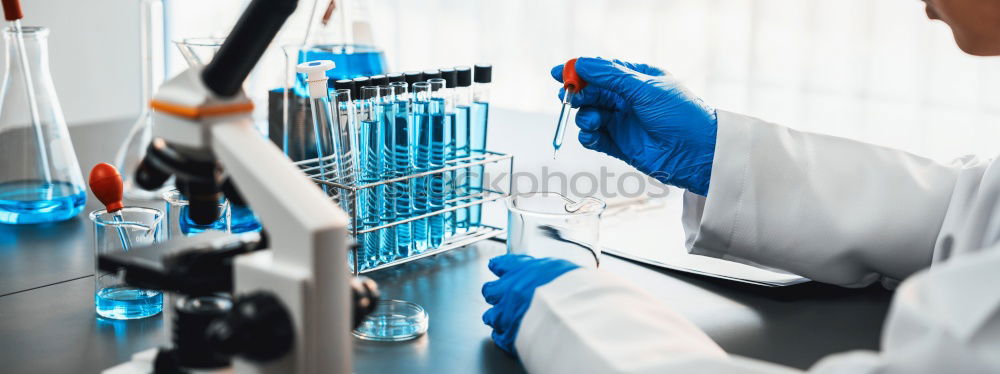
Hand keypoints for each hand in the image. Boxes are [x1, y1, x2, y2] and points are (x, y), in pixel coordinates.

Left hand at [481, 254, 579, 355]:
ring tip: (500, 318)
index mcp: (521, 270)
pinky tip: (507, 336)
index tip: (495, 265)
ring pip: (490, 316)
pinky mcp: (509, 337)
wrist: (568, 316)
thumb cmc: (571, 290)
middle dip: (493, 292)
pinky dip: (502, 336)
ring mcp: (506, 315)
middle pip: (490, 290)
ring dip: (495, 316)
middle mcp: (508, 291)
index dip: (498, 265)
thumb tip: (550, 273)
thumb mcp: (563, 269)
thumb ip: (549, 271)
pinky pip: (499, 337)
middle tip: (497, 294)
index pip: (503, 264)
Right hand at [552, 57, 717, 194]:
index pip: (601, 71)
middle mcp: (628, 100)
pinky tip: (591, 135)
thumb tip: (581, 64)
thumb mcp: (644, 88)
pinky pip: (595, 138)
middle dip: (577, 94)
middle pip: (591, 93)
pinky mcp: (620, 146)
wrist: (697, 153)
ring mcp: (623, 123)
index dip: (579, 71)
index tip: (559, 73)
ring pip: (590, 115)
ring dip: (585, 116)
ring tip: (593, 120)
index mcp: (637, 79)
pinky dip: (588, 136)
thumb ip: (610, 76)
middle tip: (568, 97)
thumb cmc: (680, 114)